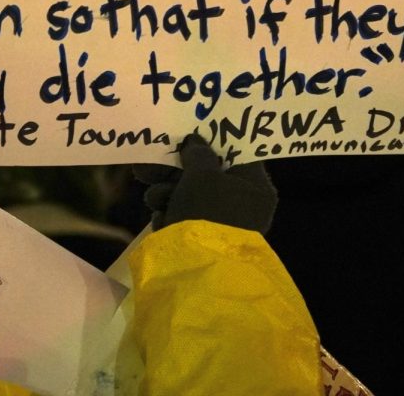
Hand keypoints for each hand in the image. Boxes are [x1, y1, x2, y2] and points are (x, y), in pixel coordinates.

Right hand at [133, 134, 277, 233]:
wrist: (195, 270)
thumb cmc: (206, 213)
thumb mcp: (202, 175)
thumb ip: (198, 153)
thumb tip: (195, 142)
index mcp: (256, 187)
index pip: (235, 154)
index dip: (209, 141)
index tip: (186, 134)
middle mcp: (245, 206)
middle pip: (208, 175)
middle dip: (174, 170)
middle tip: (147, 164)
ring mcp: (225, 226)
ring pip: (192, 197)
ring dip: (167, 193)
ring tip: (152, 198)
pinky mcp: (204, 243)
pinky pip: (186, 219)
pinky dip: (171, 215)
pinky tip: (160, 219)